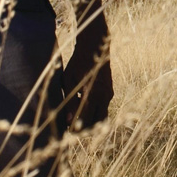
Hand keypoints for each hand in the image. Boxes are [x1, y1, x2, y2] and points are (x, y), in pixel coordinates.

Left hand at [47, 15, 112, 132]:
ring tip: (77, 120)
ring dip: (91, 121)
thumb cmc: (78, 62)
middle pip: (97, 123)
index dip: (76, 128)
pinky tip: (83, 107)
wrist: (95, 45)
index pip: (85, 121)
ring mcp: (109, 94)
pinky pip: (103, 107)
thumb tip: (69, 120)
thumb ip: (70, 101)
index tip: (66, 131)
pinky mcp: (109, 91)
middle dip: (85, 129)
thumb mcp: (69, 80)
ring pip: (102, 116)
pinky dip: (94, 111)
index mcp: (93, 94)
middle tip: (73, 129)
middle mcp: (104, 96)